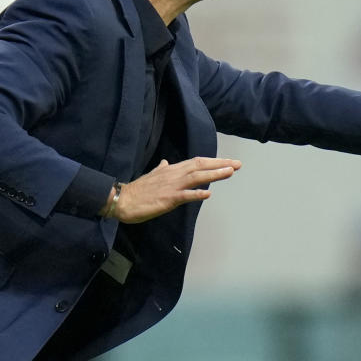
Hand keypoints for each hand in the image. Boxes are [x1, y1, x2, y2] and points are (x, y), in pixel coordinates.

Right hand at [109, 156, 241, 223]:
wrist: (122, 199)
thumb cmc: (137, 190)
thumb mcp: (151, 176)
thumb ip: (161, 170)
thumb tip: (165, 163)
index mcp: (171, 170)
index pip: (196, 162)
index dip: (213, 162)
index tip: (228, 162)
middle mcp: (174, 175)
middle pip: (200, 166)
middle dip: (220, 165)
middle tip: (237, 164)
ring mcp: (171, 186)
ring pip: (196, 177)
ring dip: (214, 174)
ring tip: (230, 172)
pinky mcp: (167, 199)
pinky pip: (184, 196)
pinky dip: (196, 194)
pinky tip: (208, 194)